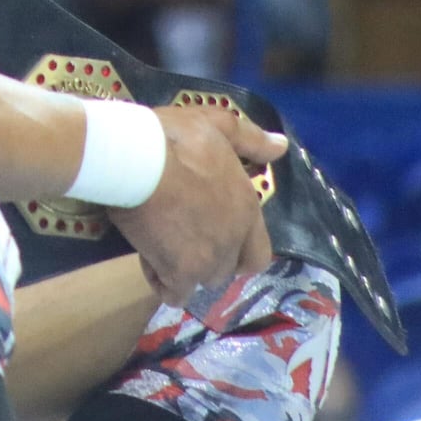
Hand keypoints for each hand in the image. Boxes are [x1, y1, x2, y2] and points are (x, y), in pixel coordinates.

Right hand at [110, 104, 285, 308]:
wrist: (137, 160)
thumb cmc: (176, 139)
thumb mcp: (218, 127)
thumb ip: (252, 140)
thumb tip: (282, 147)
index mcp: (246, 209)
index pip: (258, 253)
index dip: (240, 251)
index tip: (216, 236)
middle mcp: (233, 240)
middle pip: (227, 270)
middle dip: (209, 261)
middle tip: (184, 240)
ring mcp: (207, 260)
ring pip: (202, 282)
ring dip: (186, 271)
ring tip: (163, 247)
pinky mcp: (179, 272)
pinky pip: (174, 293)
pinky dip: (163, 282)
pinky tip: (149, 260)